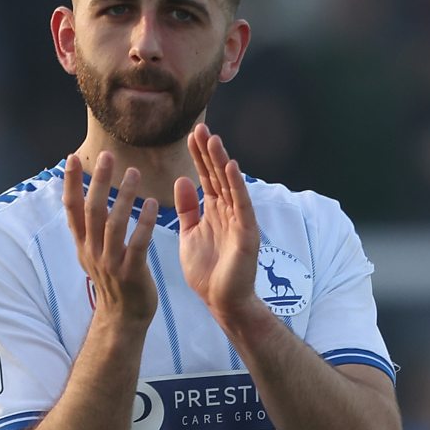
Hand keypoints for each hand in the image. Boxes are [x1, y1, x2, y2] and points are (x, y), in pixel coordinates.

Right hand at [63, 152, 159, 326]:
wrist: (122, 318)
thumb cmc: (112, 279)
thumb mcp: (93, 253)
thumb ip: (90, 228)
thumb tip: (85, 197)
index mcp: (83, 244)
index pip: (72, 209)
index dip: (71, 183)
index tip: (71, 158)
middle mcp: (92, 251)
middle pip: (92, 211)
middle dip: (99, 182)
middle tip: (108, 156)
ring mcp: (110, 263)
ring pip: (114, 224)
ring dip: (123, 196)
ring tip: (134, 172)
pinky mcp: (130, 272)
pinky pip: (137, 243)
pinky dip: (144, 222)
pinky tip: (152, 204)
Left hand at [174, 123, 261, 321]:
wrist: (222, 302)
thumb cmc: (207, 272)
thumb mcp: (190, 234)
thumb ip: (188, 208)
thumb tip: (182, 180)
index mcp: (214, 211)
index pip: (206, 178)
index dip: (199, 156)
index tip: (190, 135)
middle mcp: (229, 211)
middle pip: (218, 175)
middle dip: (209, 152)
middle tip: (200, 127)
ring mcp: (239, 220)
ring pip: (230, 185)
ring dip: (222, 161)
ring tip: (213, 139)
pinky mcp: (247, 232)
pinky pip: (242, 204)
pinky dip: (237, 184)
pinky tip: (231, 166)